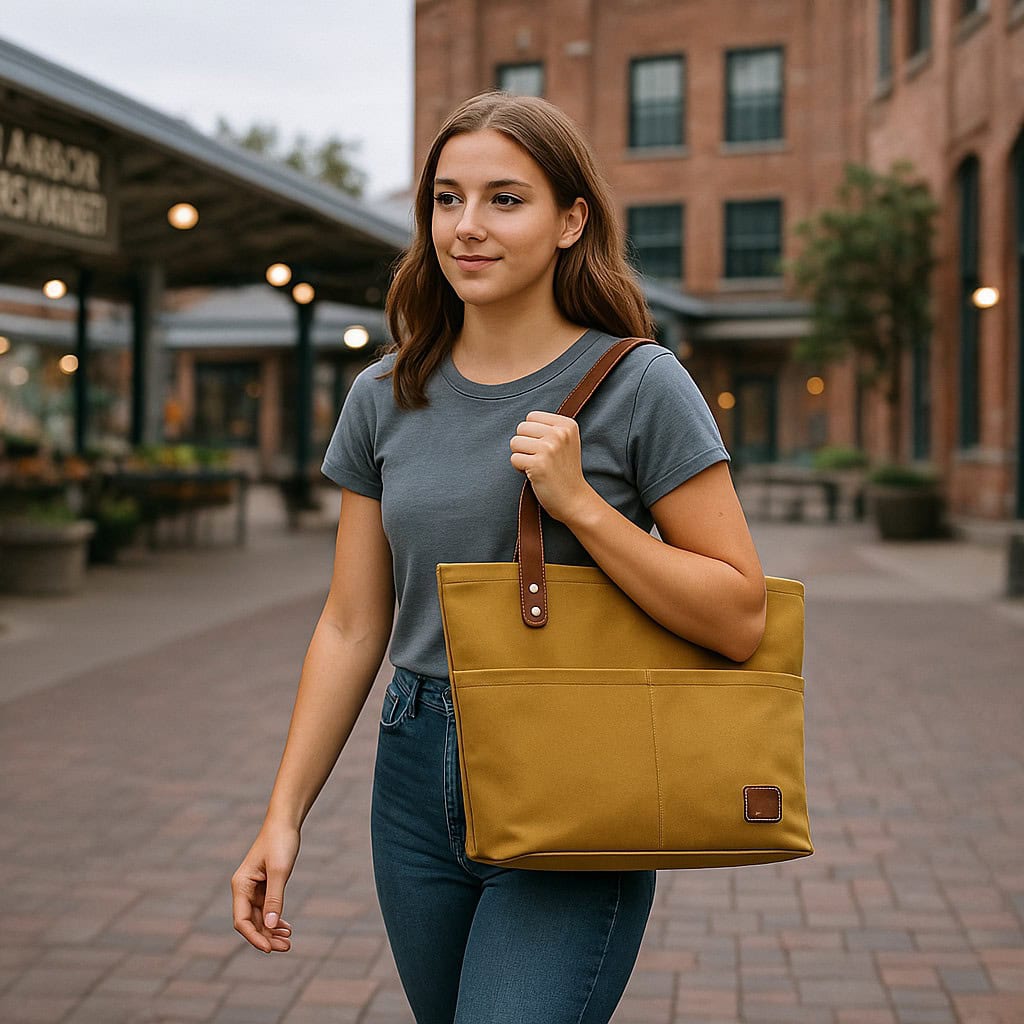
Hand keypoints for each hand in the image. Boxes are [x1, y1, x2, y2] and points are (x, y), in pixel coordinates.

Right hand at [231, 822, 299, 953]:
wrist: (285, 822)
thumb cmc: (281, 842)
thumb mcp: (280, 870)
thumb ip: (275, 898)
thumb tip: (271, 926)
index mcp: (241, 885)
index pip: (242, 920)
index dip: (255, 937)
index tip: (270, 949)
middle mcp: (244, 889)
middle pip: (251, 922)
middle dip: (266, 937)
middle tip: (286, 947)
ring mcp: (254, 888)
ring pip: (260, 918)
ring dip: (272, 930)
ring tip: (288, 941)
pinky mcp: (264, 885)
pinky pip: (267, 909)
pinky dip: (275, 919)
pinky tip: (286, 927)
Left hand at [509, 410, 595, 524]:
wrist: (574, 500)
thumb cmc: (565, 472)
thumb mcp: (566, 442)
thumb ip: (548, 427)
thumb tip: (523, 422)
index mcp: (567, 424)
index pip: (531, 417)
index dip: (532, 434)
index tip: (546, 448)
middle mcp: (559, 433)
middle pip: (521, 428)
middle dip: (525, 444)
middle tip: (540, 459)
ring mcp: (549, 448)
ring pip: (514, 442)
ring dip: (521, 456)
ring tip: (537, 466)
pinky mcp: (538, 464)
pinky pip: (514, 459)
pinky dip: (520, 469)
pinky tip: (535, 475)